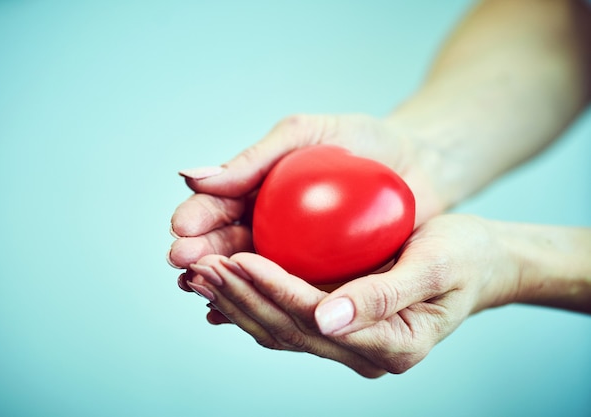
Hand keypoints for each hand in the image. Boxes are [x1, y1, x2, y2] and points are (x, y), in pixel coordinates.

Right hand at [168, 114, 446, 277]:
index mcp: (258, 190)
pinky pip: (290, 295)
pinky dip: (263, 304)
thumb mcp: (305, 135)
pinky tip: (238, 316)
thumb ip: (254, 157)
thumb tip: (192, 177)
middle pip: (226, 244)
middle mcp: (269, 225)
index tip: (182, 230)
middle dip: (201, 254)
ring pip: (251, 274)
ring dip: (223, 284)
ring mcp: (295, 255)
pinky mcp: (324, 278)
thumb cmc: (362, 140)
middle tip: (183, 262)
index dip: (197, 218)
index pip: (219, 206)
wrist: (417, 165)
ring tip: (202, 291)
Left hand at [184, 214, 520, 376]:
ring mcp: (347, 343)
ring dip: (236, 300)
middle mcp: (363, 352)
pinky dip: (251, 299)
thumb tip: (327, 320)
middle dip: (240, 297)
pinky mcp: (336, 326)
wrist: (478, 263)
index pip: (315, 320)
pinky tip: (224, 280)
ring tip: (199, 272)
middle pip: (287, 330)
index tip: (237, 259)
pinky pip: (285, 319)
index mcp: (392, 345)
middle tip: (199, 266)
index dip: (273, 290)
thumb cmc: (464, 258)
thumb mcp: (435, 266)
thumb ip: (382, 297)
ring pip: (278, 328)